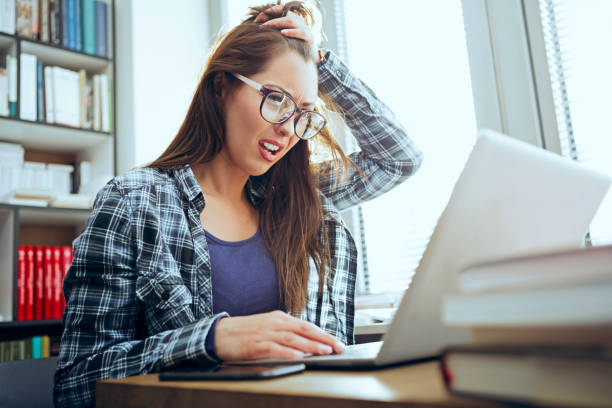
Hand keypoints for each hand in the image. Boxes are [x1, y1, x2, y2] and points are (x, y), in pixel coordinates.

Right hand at [214, 310, 345, 360]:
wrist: (219, 333)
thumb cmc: (245, 332)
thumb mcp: (268, 326)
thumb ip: (286, 332)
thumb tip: (306, 342)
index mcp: (280, 318)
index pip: (306, 325)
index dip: (323, 334)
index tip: (337, 343)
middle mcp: (275, 323)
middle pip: (304, 330)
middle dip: (324, 339)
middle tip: (338, 347)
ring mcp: (266, 333)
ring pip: (293, 338)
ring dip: (310, 345)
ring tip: (324, 351)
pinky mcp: (256, 345)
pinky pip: (275, 348)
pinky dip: (288, 352)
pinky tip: (299, 356)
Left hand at [255, 5, 315, 45]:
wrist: (307, 59)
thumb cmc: (292, 46)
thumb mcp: (282, 36)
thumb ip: (273, 29)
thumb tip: (257, 24)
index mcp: (292, 17)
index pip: (280, 9)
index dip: (268, 12)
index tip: (257, 19)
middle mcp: (299, 21)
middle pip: (283, 15)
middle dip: (271, 19)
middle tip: (260, 26)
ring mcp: (305, 28)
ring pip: (290, 21)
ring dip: (277, 23)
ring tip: (266, 26)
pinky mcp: (309, 37)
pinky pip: (300, 32)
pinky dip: (291, 32)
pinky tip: (283, 33)